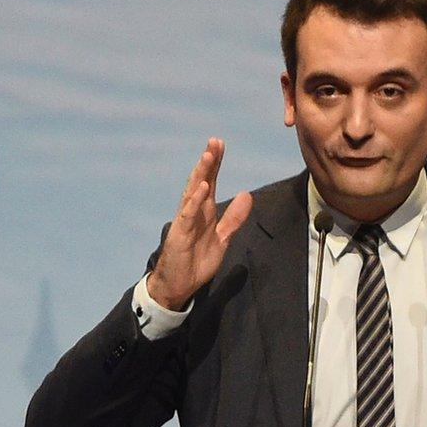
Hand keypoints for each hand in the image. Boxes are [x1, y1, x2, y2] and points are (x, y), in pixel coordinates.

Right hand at [147, 138, 252, 310]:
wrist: (180, 285)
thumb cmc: (197, 260)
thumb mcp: (223, 238)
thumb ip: (234, 218)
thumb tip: (246, 195)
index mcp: (205, 211)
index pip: (210, 182)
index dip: (215, 163)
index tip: (220, 144)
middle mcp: (193, 211)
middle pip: (201, 181)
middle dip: (208, 162)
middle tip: (215, 141)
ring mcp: (185, 221)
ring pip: (193, 193)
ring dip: (201, 174)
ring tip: (208, 156)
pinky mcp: (180, 234)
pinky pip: (188, 214)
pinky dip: (195, 201)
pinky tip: (202, 187)